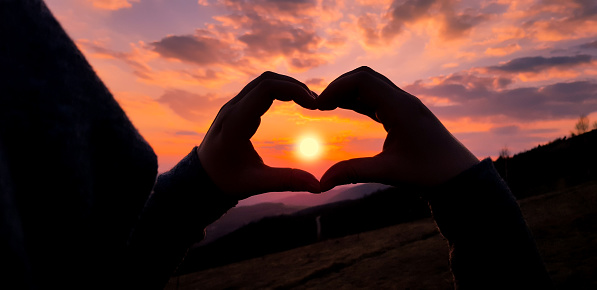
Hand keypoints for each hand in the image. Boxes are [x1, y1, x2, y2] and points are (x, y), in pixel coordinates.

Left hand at [198, 72, 320, 198]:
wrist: (199, 179)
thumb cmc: (225, 181)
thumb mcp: (256, 183)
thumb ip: (286, 181)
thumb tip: (318, 187)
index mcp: (235, 122)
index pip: (266, 88)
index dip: (293, 90)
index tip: (313, 106)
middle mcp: (232, 109)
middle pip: (266, 80)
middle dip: (294, 86)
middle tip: (315, 103)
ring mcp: (233, 107)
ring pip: (262, 82)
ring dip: (286, 87)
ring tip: (308, 102)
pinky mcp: (236, 109)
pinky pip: (259, 90)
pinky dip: (278, 91)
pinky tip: (293, 104)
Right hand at [317, 66, 478, 191]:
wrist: (459, 176)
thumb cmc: (429, 174)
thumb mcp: (388, 173)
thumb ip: (353, 174)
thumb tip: (321, 183)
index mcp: (401, 108)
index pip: (363, 81)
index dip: (336, 88)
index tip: (318, 106)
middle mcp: (404, 100)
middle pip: (365, 76)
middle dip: (339, 86)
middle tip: (319, 105)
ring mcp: (406, 105)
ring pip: (372, 85)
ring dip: (349, 91)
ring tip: (327, 106)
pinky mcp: (406, 113)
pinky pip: (378, 97)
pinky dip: (359, 99)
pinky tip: (346, 108)